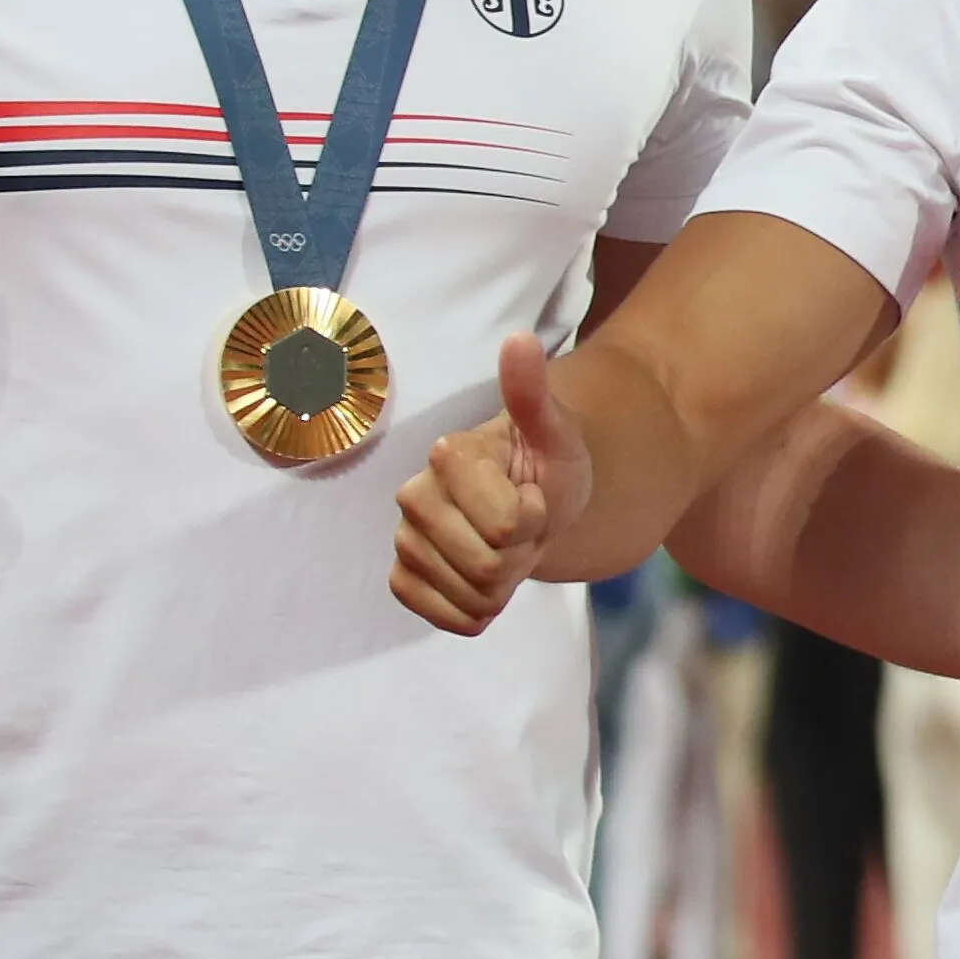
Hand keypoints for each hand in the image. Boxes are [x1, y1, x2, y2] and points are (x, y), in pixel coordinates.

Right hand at [391, 333, 594, 634]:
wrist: (533, 500)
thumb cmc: (546, 464)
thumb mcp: (556, 433)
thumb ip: (533, 394)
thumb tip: (520, 340)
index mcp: (449, 455)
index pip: (509, 525)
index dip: (537, 518)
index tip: (533, 494)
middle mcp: (414, 496)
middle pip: (489, 566)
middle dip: (522, 553)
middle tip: (523, 525)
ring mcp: (405, 540)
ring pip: (473, 596)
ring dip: (506, 582)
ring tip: (506, 545)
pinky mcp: (403, 579)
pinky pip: (447, 617)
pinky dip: (478, 609)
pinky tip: (485, 579)